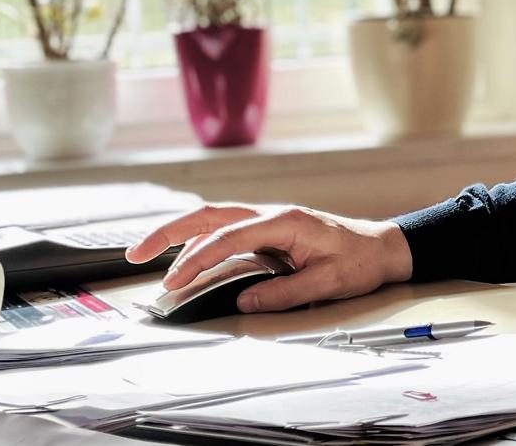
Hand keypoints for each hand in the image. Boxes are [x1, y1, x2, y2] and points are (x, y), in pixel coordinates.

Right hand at [125, 203, 414, 312]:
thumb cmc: (358, 261)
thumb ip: (285, 292)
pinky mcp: (267, 230)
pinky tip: (183, 256)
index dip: (198, 258)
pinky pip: (224, 230)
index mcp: (285, 221)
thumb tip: (244, 301)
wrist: (380, 247)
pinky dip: (197, 240)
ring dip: (178, 234)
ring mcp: (267, 220)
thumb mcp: (327, 282)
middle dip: (168, 232)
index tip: (176, 280)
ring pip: (212, 219)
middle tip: (134, 254)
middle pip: (209, 215)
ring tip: (146, 256)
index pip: (229, 235)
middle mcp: (271, 214)